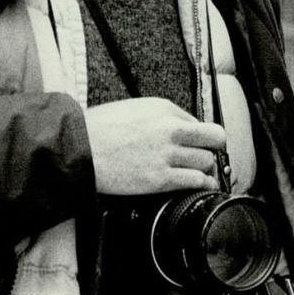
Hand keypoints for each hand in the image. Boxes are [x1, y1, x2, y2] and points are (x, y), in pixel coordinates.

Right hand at [83, 97, 226, 195]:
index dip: (202, 136)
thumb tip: (182, 128)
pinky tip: (202, 185)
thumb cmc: (100, 129)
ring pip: (207, 161)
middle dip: (213, 149)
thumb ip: (162, 117)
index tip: (202, 144)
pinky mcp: (161, 178)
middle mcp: (171, 129)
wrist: (79, 149)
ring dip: (206, 168)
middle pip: (214, 139)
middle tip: (208, 156)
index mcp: (165, 110)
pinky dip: (203, 184)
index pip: (200, 122)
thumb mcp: (136, 109)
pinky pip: (196, 181)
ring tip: (203, 173)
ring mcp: (168, 155)